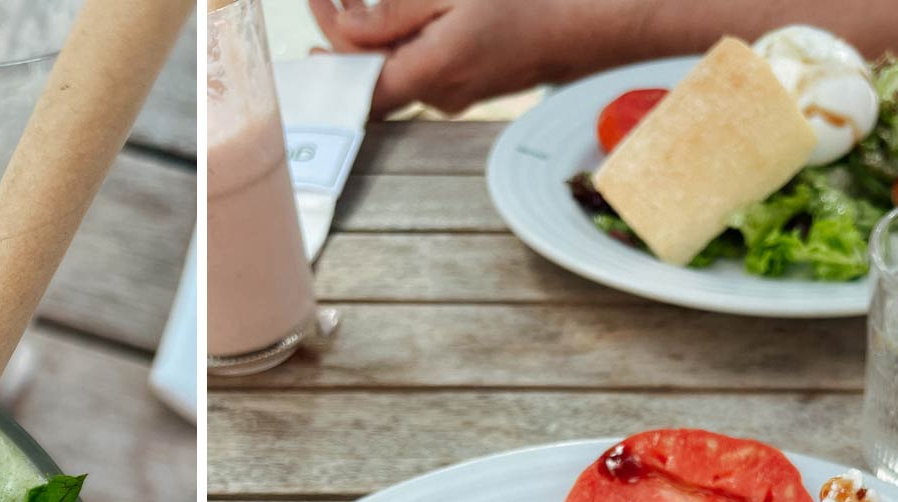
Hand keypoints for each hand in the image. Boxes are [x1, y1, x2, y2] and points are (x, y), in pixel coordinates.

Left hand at [308, 0, 561, 116]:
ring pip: (395, 73)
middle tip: (325, 2)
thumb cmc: (525, 4)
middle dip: (343, 41)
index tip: (318, 6)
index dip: (330, 49)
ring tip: (355, 4)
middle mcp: (438, 95)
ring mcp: (452, 97)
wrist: (579, 26)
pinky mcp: (464, 90)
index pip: (360, 81)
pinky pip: (420, 72)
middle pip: (373, 78)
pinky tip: (398, 20)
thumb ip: (394, 13)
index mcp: (431, 71)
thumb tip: (348, 29)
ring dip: (371, 42)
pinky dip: (400, 47)